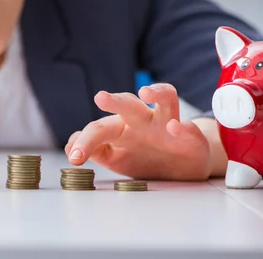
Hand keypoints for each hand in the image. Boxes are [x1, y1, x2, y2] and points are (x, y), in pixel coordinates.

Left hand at [65, 84, 211, 180]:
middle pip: (128, 105)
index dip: (85, 142)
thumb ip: (96, 150)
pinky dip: (183, 127)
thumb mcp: (117, 158)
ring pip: (165, 100)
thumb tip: (71, 146)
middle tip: (100, 97)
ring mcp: (167, 124)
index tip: (75, 158)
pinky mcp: (191, 137)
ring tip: (145, 92)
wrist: (181, 169)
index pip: (99, 128)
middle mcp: (142, 121)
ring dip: (156, 92)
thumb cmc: (145, 158)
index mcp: (121, 128)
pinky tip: (174, 127)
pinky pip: (188, 128)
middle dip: (114, 101)